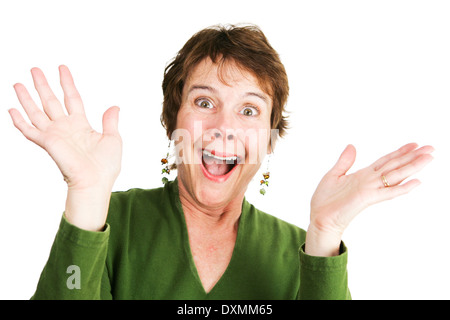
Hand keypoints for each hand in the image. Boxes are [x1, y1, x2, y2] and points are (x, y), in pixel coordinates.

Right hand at [8, 66, 121, 190]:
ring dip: (26, 98)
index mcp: (81, 125)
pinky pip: (29, 130)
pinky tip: (11, 109)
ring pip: (36, 112)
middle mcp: (65, 128)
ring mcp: (55, 135)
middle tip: (34, 69)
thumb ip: (110, 122)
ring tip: (18, 83)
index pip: (72, 98)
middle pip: (51, 101)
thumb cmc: (106, 166)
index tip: (62, 68)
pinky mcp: (47, 143)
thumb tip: (115, 107)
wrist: (96, 181)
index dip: (67, 83)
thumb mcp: (113, 139)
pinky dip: (19, 121)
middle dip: (42, 85)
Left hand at [306, 143, 433, 255]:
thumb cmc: (325, 201)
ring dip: (412, 167)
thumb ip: (345, 161)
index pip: (386, 161)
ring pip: (396, 176)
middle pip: (395, 166)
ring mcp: (370, 190)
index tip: (414, 144)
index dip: (400, 152)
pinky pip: (388, 192)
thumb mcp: (333, 175)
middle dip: (413, 157)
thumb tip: (352, 146)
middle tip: (431, 148)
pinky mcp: (367, 199)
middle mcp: (370, 182)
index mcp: (363, 175)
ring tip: (428, 158)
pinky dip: (402, 188)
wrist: (320, 218)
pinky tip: (416, 182)